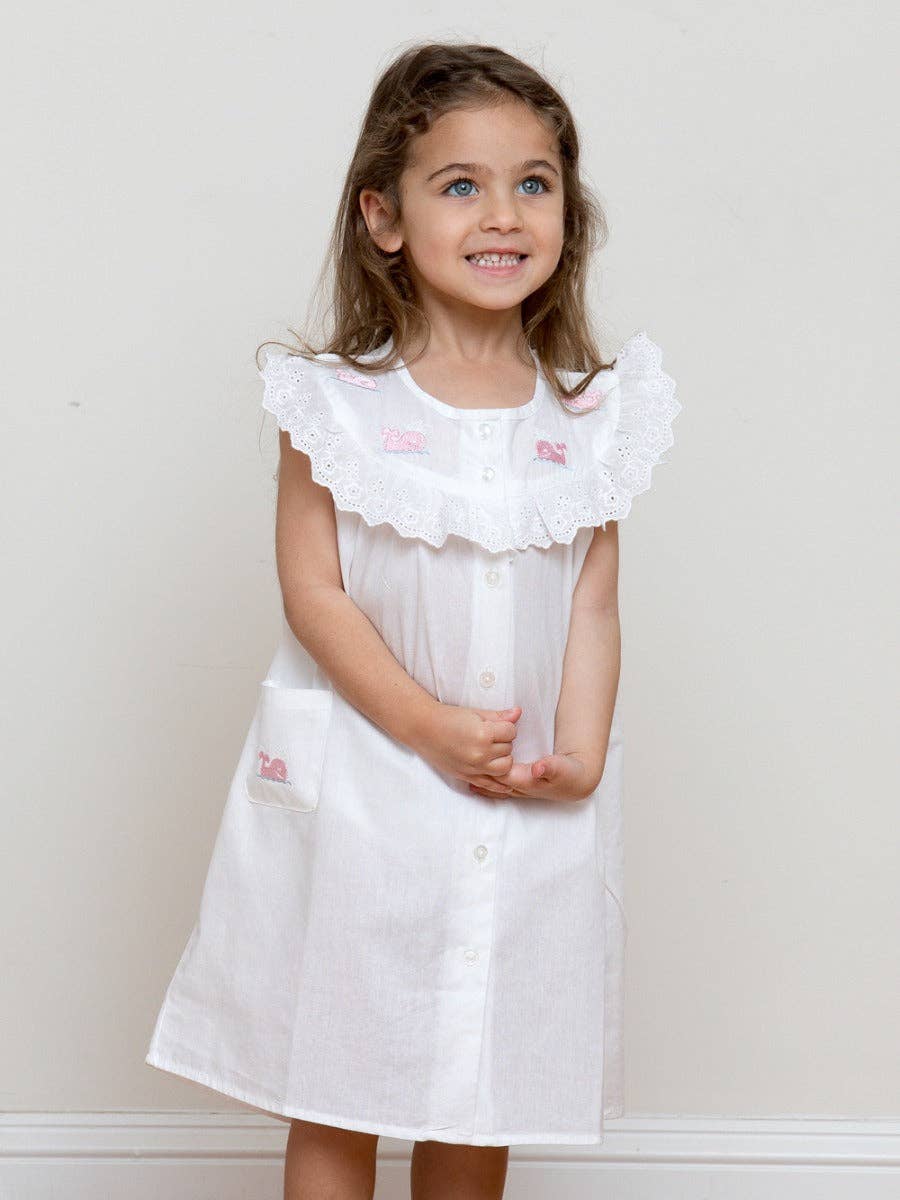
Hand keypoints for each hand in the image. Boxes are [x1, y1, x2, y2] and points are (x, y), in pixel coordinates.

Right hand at [407, 702, 522, 788]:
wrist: (423, 728)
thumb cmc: (448, 717)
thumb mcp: (475, 713)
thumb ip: (498, 716)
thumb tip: (518, 713)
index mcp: (483, 734)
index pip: (511, 731)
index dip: (505, 727)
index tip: (495, 725)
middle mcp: (480, 753)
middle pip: (508, 749)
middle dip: (503, 742)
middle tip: (490, 736)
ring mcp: (474, 767)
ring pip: (505, 767)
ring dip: (502, 759)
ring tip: (491, 751)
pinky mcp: (467, 776)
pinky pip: (490, 785)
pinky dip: (500, 786)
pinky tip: (507, 787)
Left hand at [468, 750, 601, 803]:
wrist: (579, 782)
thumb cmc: (571, 773)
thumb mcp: (563, 767)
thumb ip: (551, 766)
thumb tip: (538, 767)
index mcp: (527, 781)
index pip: (500, 773)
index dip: (488, 762)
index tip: (476, 749)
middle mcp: (519, 788)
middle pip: (492, 781)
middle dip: (477, 771)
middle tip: (459, 759)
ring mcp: (519, 789)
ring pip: (493, 785)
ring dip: (478, 778)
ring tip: (460, 771)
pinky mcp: (521, 786)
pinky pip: (498, 785)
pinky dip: (486, 782)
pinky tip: (475, 780)